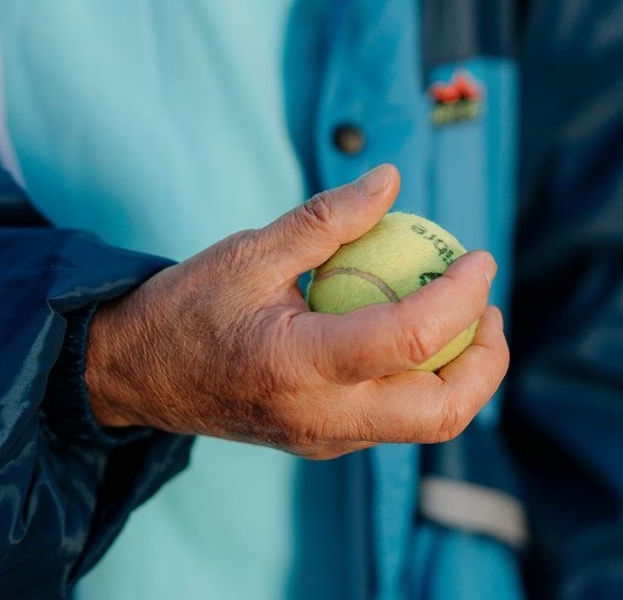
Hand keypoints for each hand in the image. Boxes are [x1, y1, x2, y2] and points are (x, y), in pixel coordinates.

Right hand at [84, 164, 508, 458]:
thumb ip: (326, 218)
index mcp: (300, 365)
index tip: (478, 256)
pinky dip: (419, 379)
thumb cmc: (185, 307)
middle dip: (486, 359)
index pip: (414, 338)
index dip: (463, 294)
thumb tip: (391, 179)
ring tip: (456, 315)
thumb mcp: (249, 251)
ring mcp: (323, 440)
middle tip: (484, 304)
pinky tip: (405, 333)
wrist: (136, 375)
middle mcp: (321, 418)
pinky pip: (392, 420)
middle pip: (443, 412)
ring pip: (425, 424)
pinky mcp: (321, 443)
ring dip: (459, 373)